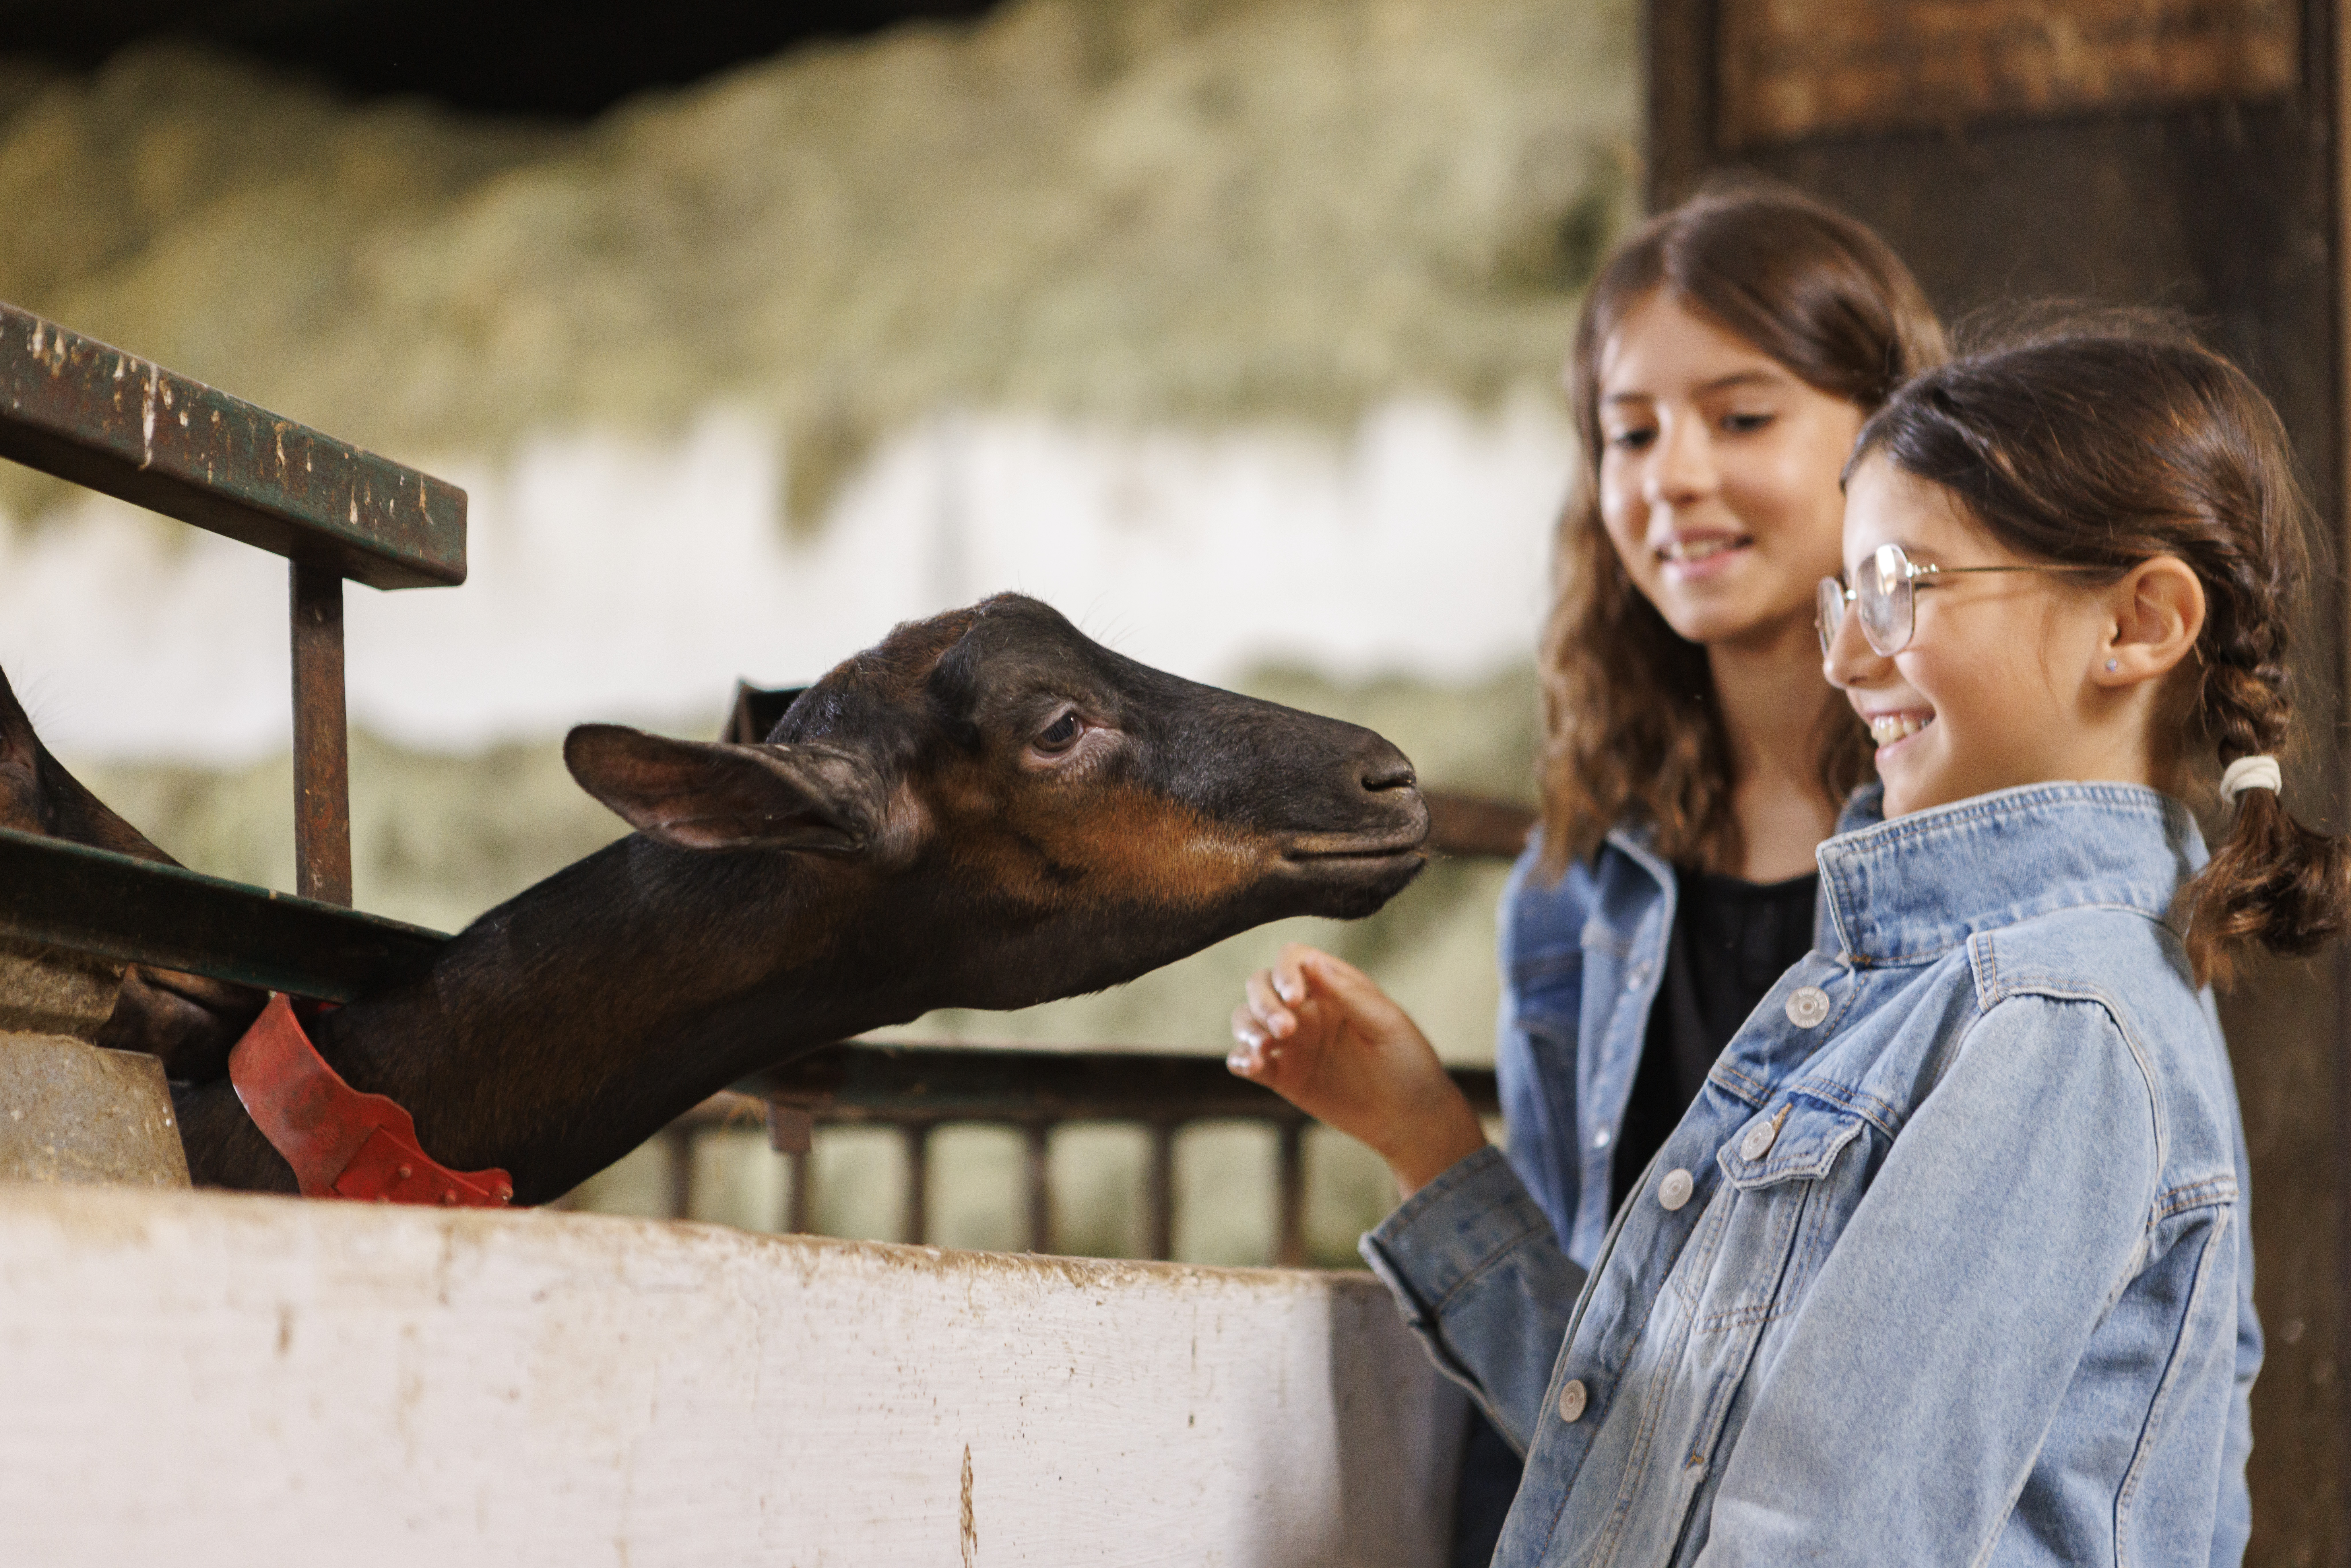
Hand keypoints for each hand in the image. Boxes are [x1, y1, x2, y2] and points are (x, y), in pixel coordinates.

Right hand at [1227, 942, 1486, 1197]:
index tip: (1295, 998)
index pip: (1293, 960)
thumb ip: (1348, 993)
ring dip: (1248, 1028)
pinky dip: (1240, 1058)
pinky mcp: (1282, 1075)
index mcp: (1333, 986)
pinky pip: (1247, 1059)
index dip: (1285, 972)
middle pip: (1261, 986)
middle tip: (1285, 1030)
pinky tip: (1251, 1066)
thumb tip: (1311, 960)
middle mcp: (1306, 1008)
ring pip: (1247, 1019)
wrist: (1409, 1119)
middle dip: (1264, 1003)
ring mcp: (1291, 1041)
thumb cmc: (1407, 1062)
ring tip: (1264, 1049)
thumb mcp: (1385, 1023)